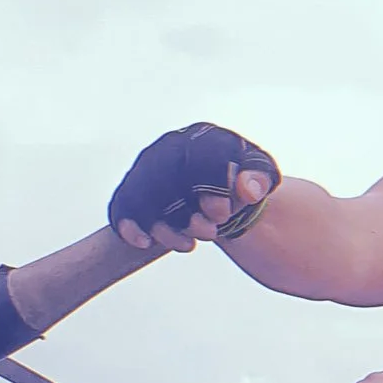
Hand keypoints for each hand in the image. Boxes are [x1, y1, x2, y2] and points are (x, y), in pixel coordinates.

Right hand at [108, 123, 280, 251]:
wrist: (221, 186)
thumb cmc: (241, 177)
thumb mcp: (260, 174)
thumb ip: (258, 178)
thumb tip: (247, 189)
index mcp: (202, 138)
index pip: (198, 160)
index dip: (209, 188)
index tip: (224, 213)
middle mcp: (170, 148)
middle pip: (166, 181)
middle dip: (187, 214)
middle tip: (212, 232)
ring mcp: (148, 167)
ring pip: (143, 197)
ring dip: (164, 227)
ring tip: (189, 245)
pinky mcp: (133, 188)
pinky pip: (122, 206)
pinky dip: (130, 225)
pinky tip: (145, 243)